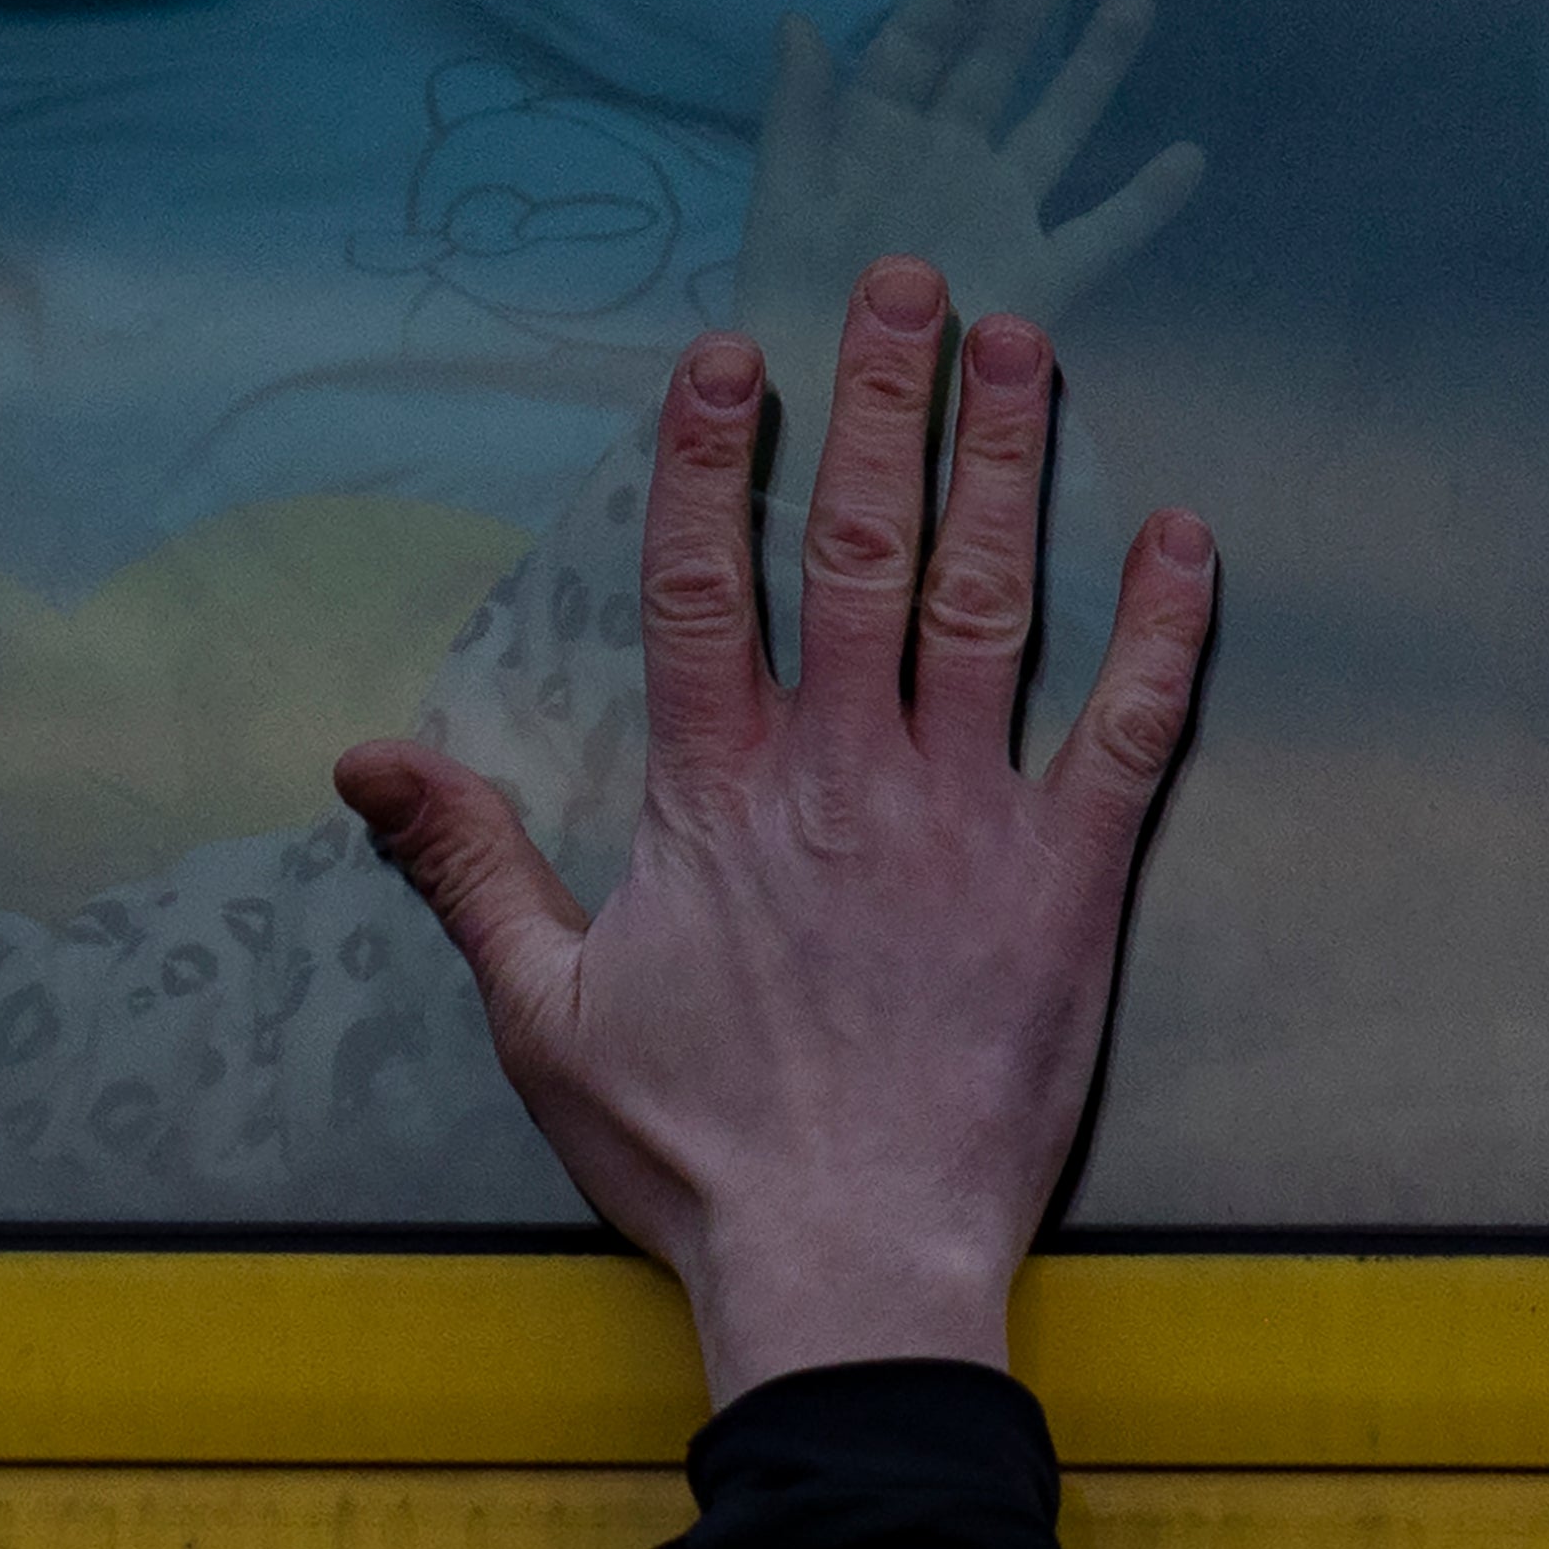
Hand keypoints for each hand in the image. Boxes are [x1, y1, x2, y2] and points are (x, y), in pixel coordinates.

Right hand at [335, 258, 1215, 1404]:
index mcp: (714, 800)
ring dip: (1007, 464)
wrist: (848, 1265)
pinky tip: (1183, 532)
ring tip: (1023, 345)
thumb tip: (365, 753)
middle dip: (881, 405)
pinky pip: (1126, 730)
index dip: (714, 459)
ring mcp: (965, 822)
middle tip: (905, 283)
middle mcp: (841, 778)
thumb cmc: (691, 1151)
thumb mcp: (538, 1011)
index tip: (732, 352)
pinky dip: (1160, 629)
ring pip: (990, 603)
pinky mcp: (1067, 884)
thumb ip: (465, 865)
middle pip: (859, 553)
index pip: (706, 587)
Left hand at [735, 0, 1204, 379]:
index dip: (946, 0)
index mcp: (877, 144)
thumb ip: (797, 114)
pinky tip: (1190, 156)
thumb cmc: (797, 308)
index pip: (914, 52)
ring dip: (1094, 65)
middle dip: (1028, 0)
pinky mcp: (1041, 277)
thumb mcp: (784, 202)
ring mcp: (998, 217)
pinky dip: (1146, 200)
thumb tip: (798, 19)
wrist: (839, 401)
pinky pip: (1104, 232)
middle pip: (991, 68)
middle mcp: (944, 167)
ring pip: (1055, 126)